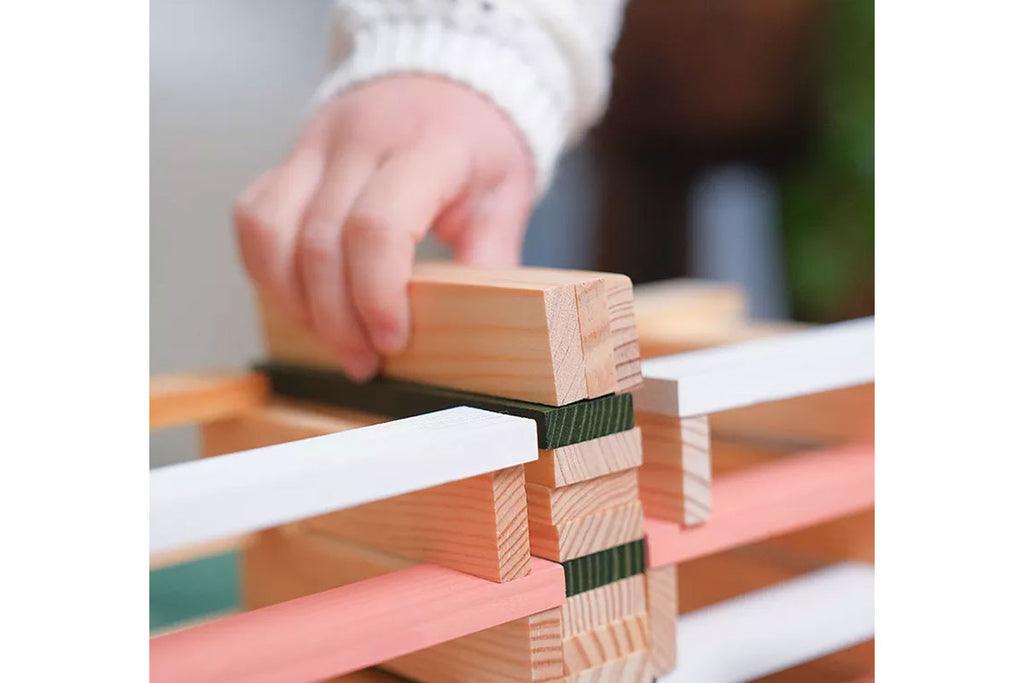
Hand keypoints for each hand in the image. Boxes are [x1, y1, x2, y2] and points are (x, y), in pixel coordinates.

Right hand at [234, 75, 534, 379]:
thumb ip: (491, 256)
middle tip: (363, 363)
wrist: (444, 80)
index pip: (376, 226)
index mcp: (425, 146)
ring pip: (270, 230)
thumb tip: (482, 324)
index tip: (392, 340)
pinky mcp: (289, 157)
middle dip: (336, 318)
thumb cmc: (477, 144)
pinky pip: (253, 218)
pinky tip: (302, 302)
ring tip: (331, 339)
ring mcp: (314, 143)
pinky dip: (267, 271)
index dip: (375, 295)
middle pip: (319, 241)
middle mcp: (359, 138)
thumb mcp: (506, 194)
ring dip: (294, 301)